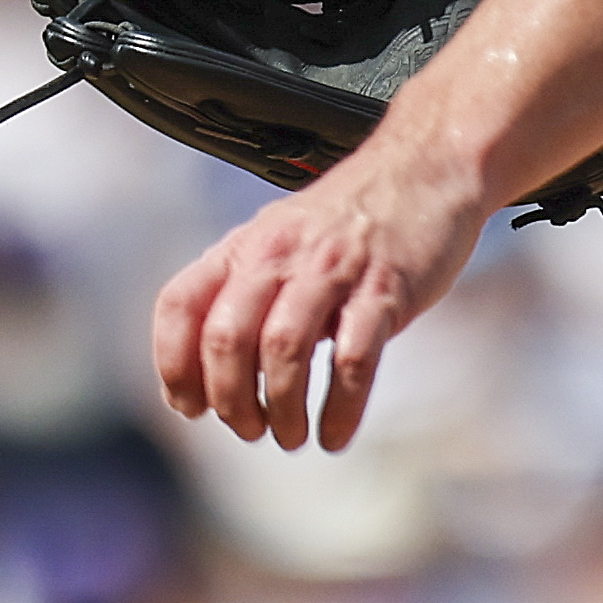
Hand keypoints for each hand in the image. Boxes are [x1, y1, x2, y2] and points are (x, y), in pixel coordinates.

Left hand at [149, 142, 486, 450]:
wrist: (428, 167)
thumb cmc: (352, 220)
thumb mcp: (283, 239)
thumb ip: (246, 292)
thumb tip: (211, 375)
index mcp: (246, 245)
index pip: (179, 305)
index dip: (174, 365)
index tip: (191, 407)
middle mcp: (280, 253)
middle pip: (226, 338)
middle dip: (230, 400)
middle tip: (250, 429)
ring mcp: (333, 270)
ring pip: (282, 350)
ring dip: (281, 409)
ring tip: (290, 435)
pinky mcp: (386, 289)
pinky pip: (353, 360)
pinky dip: (340, 408)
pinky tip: (336, 433)